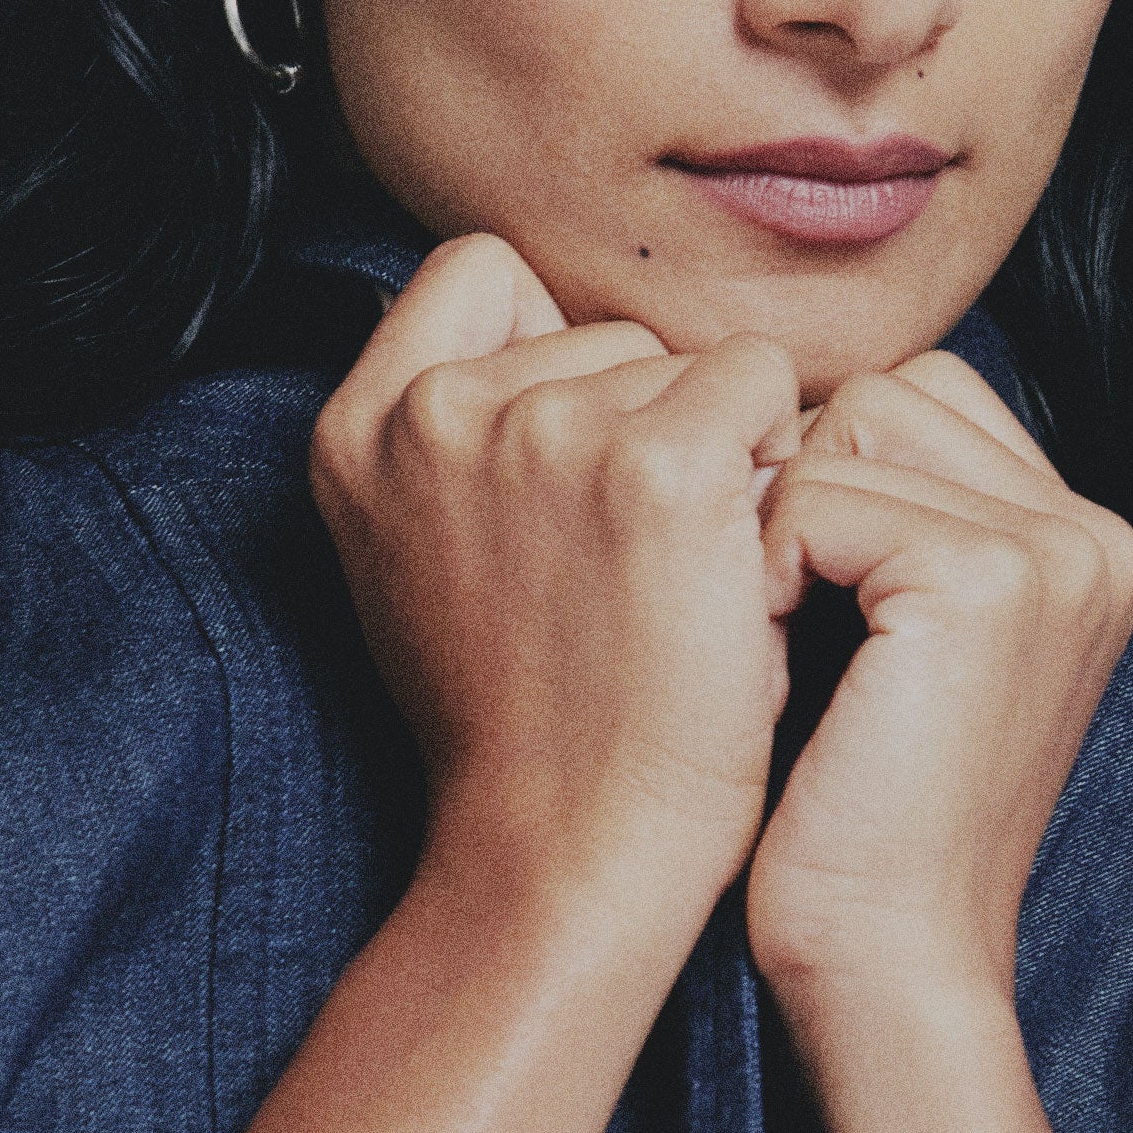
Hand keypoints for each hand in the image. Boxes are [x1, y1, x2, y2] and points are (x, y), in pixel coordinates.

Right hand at [311, 232, 805, 936]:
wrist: (566, 858)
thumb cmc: (527, 728)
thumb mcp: (422, 564)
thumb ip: (454, 450)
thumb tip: (550, 353)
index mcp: (357, 431)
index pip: (480, 274)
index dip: (550, 355)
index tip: (566, 475)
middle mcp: (434, 412)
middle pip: (600, 329)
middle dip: (638, 422)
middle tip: (622, 568)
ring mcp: (544, 430)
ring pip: (685, 361)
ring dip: (709, 454)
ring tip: (671, 584)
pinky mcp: (658, 463)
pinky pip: (763, 384)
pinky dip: (775, 463)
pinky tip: (734, 566)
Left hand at [744, 353, 1132, 1011]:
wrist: (887, 962)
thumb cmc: (854, 823)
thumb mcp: (888, 646)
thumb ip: (883, 520)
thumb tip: (773, 409)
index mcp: (1082, 546)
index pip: (918, 399)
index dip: (825, 483)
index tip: (810, 617)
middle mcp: (1093, 534)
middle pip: (884, 394)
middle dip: (802, 494)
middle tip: (791, 636)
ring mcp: (1053, 551)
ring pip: (846, 431)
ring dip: (778, 533)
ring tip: (790, 655)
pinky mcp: (989, 578)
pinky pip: (816, 495)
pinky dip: (766, 576)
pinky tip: (779, 672)